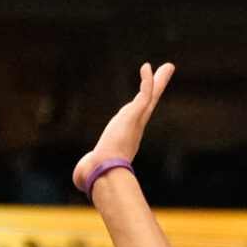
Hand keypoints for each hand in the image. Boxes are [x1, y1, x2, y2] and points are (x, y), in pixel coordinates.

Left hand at [74, 63, 172, 193]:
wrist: (104, 172)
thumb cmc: (97, 174)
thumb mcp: (92, 166)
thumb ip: (87, 169)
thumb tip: (79, 181)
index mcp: (127, 135)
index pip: (136, 115)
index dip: (141, 104)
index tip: (144, 98)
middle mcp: (135, 126)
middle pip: (150, 102)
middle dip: (158, 87)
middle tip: (168, 72)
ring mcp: (136, 120)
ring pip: (151, 96)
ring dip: (159, 80)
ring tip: (168, 66)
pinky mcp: (134, 115)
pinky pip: (144, 94)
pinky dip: (147, 81)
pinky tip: (147, 67)